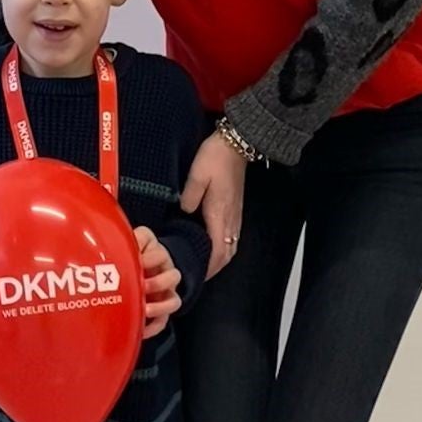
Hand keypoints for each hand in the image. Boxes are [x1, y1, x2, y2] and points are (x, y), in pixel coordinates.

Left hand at [134, 225, 182, 339]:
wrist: (146, 267)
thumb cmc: (137, 253)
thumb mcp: (136, 240)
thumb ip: (132, 239)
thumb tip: (115, 242)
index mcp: (158, 255)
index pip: (159, 254)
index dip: (150, 258)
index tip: (138, 262)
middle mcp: (167, 274)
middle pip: (174, 277)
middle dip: (158, 283)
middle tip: (143, 286)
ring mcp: (167, 293)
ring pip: (174, 301)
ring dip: (160, 306)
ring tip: (145, 309)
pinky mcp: (163, 311)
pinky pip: (164, 322)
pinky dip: (154, 327)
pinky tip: (141, 331)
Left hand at [181, 132, 245, 278]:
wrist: (237, 144)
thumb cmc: (216, 158)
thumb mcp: (197, 175)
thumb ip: (189, 197)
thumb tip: (184, 212)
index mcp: (219, 214)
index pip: (217, 251)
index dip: (209, 268)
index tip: (196, 277)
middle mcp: (230, 219)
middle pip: (227, 254)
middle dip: (214, 269)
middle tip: (198, 276)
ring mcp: (236, 214)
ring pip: (231, 246)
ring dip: (220, 259)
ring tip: (205, 265)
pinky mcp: (236, 208)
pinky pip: (232, 236)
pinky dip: (224, 247)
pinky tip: (214, 245)